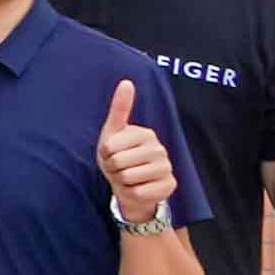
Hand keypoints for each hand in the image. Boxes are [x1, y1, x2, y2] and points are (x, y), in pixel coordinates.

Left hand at [96, 81, 172, 222]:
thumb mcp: (113, 132)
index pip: (110, 146)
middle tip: (119, 168)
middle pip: (119, 163)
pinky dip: (131, 193)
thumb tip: (126, 82)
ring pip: (128, 178)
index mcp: (146, 134)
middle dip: (113, 168)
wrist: (128, 185)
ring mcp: (167, 168)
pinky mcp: (170, 186)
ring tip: (127, 177)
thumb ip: (120, 108)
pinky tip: (138, 189)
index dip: (105, 154)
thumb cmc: (118, 156)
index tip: (112, 153)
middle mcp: (160, 149)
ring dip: (121, 181)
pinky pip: (138, 193)